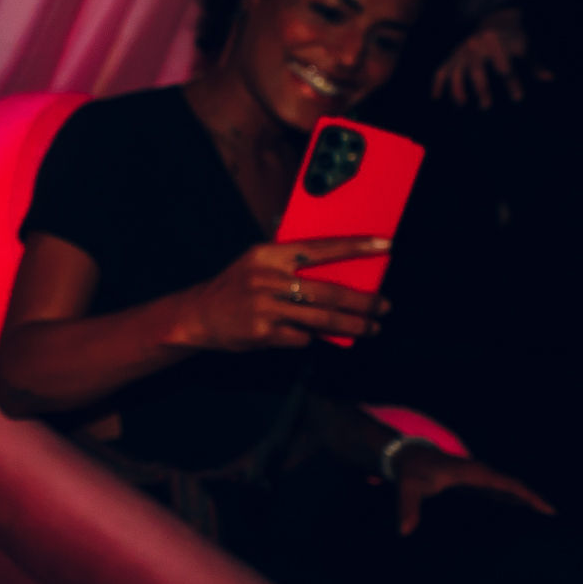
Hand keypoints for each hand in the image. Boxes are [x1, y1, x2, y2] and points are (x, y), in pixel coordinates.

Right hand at [170, 238, 390, 351]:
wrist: (196, 316)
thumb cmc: (234, 288)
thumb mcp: (257, 265)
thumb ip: (291, 267)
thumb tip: (339, 277)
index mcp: (269, 254)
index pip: (321, 247)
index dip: (356, 246)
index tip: (385, 245)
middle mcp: (267, 278)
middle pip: (328, 291)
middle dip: (363, 301)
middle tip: (384, 306)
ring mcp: (265, 307)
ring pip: (322, 319)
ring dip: (352, 325)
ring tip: (372, 328)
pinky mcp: (263, 333)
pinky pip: (302, 337)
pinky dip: (314, 338)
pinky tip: (318, 337)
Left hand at [387, 445, 552, 534]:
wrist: (407, 456)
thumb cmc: (410, 470)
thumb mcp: (407, 487)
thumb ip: (407, 507)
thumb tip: (405, 531)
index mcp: (473, 473)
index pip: (507, 484)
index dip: (527, 496)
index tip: (547, 509)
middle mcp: (481, 473)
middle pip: (514, 487)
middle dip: (534, 500)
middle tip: (554, 518)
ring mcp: (479, 477)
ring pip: (509, 489)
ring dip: (526, 501)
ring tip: (545, 519)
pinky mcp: (475, 483)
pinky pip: (500, 492)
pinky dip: (513, 501)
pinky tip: (521, 513)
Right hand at [432, 10, 531, 105]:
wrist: (496, 17)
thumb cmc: (515, 36)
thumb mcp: (527, 46)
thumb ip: (535, 63)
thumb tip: (550, 78)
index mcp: (495, 40)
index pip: (503, 63)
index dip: (511, 81)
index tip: (519, 97)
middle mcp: (475, 45)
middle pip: (476, 69)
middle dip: (481, 88)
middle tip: (486, 107)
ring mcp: (462, 51)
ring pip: (456, 71)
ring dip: (458, 89)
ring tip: (463, 105)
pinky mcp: (453, 56)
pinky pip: (441, 70)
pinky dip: (437, 83)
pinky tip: (436, 98)